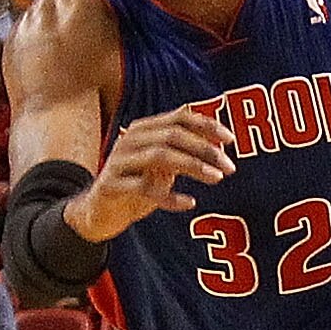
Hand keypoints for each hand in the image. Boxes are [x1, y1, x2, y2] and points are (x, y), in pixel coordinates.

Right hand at [64, 106, 232, 241]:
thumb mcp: (161, 163)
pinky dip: (170, 196)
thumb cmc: (136, 184)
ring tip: (216, 178)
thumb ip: (182, 148)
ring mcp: (118, 162)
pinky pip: (144, 188)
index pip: (179, 118)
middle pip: (172, 135)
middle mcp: (130, 140)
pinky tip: (190, 202)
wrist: (100, 211)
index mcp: (143, 129)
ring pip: (160, 156)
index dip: (206, 125)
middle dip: (204, 149)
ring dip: (192, 166)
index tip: (230, 140)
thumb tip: (217, 138)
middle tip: (229, 166)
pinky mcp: (111, 185)